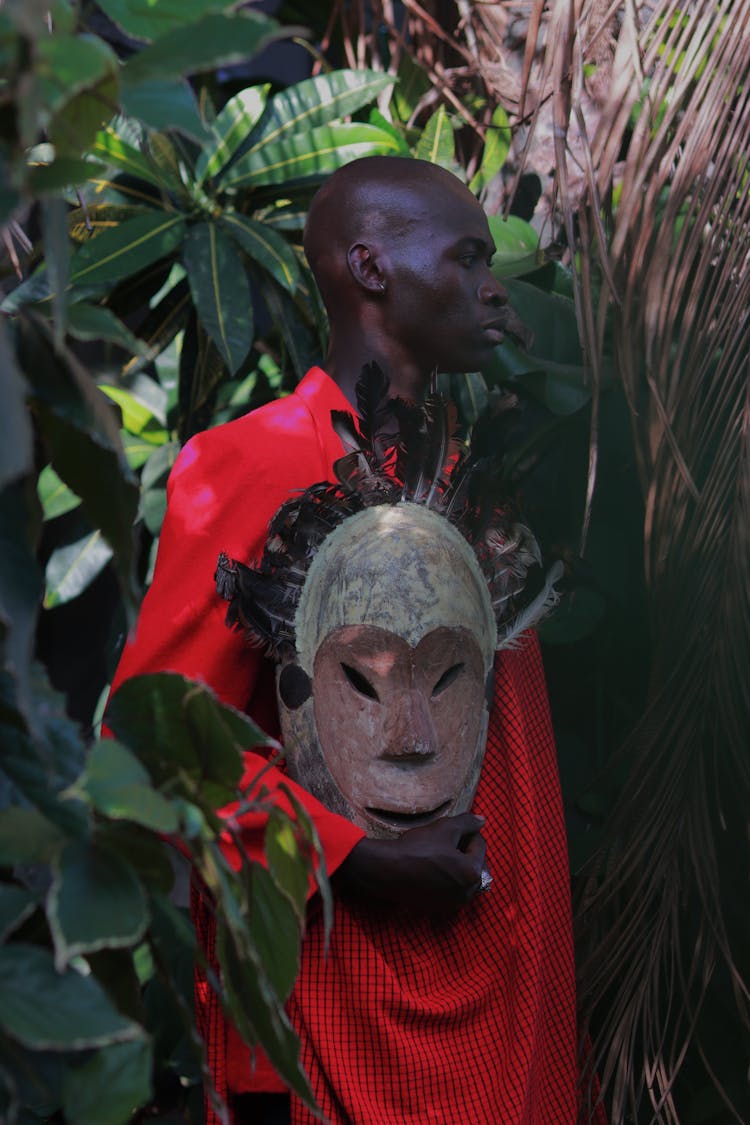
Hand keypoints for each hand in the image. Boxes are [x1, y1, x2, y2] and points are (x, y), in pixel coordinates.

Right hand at [333, 813, 486, 913]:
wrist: (389, 870)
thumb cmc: (419, 847)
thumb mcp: (446, 827)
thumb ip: (468, 822)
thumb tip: (482, 820)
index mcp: (473, 872)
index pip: (480, 845)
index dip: (467, 831)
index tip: (451, 827)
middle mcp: (467, 893)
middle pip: (474, 863)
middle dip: (464, 849)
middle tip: (446, 839)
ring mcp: (453, 903)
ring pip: (463, 876)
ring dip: (457, 864)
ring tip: (440, 852)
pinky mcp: (439, 907)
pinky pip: (451, 888)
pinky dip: (447, 877)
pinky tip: (432, 866)